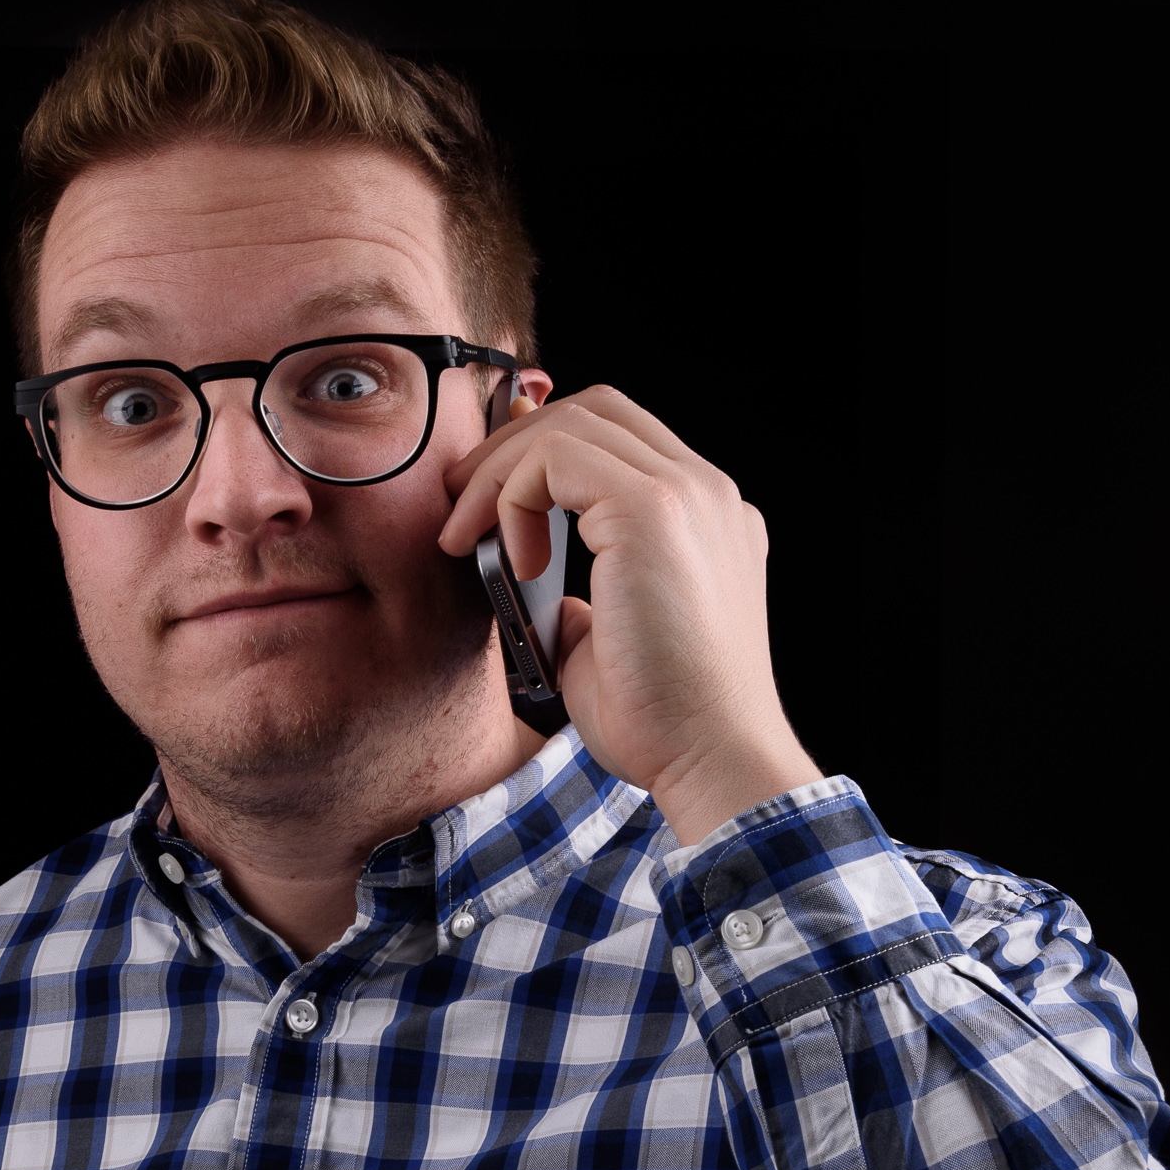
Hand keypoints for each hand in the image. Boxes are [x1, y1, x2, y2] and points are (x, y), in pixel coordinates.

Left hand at [439, 386, 820, 847]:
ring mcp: (688, 493)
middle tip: (460, 504)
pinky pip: (555, 458)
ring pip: (570, 423)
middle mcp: (707, 494)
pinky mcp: (654, 510)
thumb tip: (536, 582)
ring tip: (466, 535)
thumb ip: (582, 598)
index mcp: (707, 520)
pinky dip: (511, 496)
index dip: (544, 452)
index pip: (620, 440)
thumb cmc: (663, 724)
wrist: (709, 758)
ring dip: (499, 472)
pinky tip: (508, 559)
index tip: (489, 502)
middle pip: (596, 411)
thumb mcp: (607, 643)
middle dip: (514, 445)